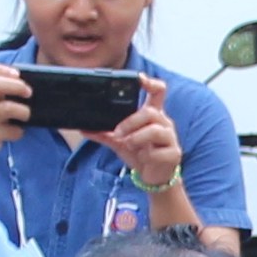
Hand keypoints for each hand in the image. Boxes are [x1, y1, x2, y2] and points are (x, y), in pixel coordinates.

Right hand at [0, 63, 31, 174]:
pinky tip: (17, 131)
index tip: (17, 73)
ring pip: (6, 108)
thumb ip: (9, 91)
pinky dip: (18, 132)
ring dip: (23, 111)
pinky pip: (11, 130)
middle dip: (16, 86)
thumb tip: (37, 88)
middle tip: (29, 93)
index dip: (1, 68)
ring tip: (26, 115)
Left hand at [107, 81, 189, 201]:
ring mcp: (170, 138)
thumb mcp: (119, 142)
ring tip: (128, 145)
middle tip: (118, 133)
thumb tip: (82, 128)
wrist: (153, 177)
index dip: (151, 83)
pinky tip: (143, 159)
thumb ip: (103, 133)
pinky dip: (146, 156)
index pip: (158, 92)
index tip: (139, 79)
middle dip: (131, 122)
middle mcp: (164, 123)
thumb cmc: (139, 154)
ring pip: (155, 130)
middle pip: (150, 112)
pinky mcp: (173, 154)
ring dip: (137, 138)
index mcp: (153, 115)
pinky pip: (158, 152)